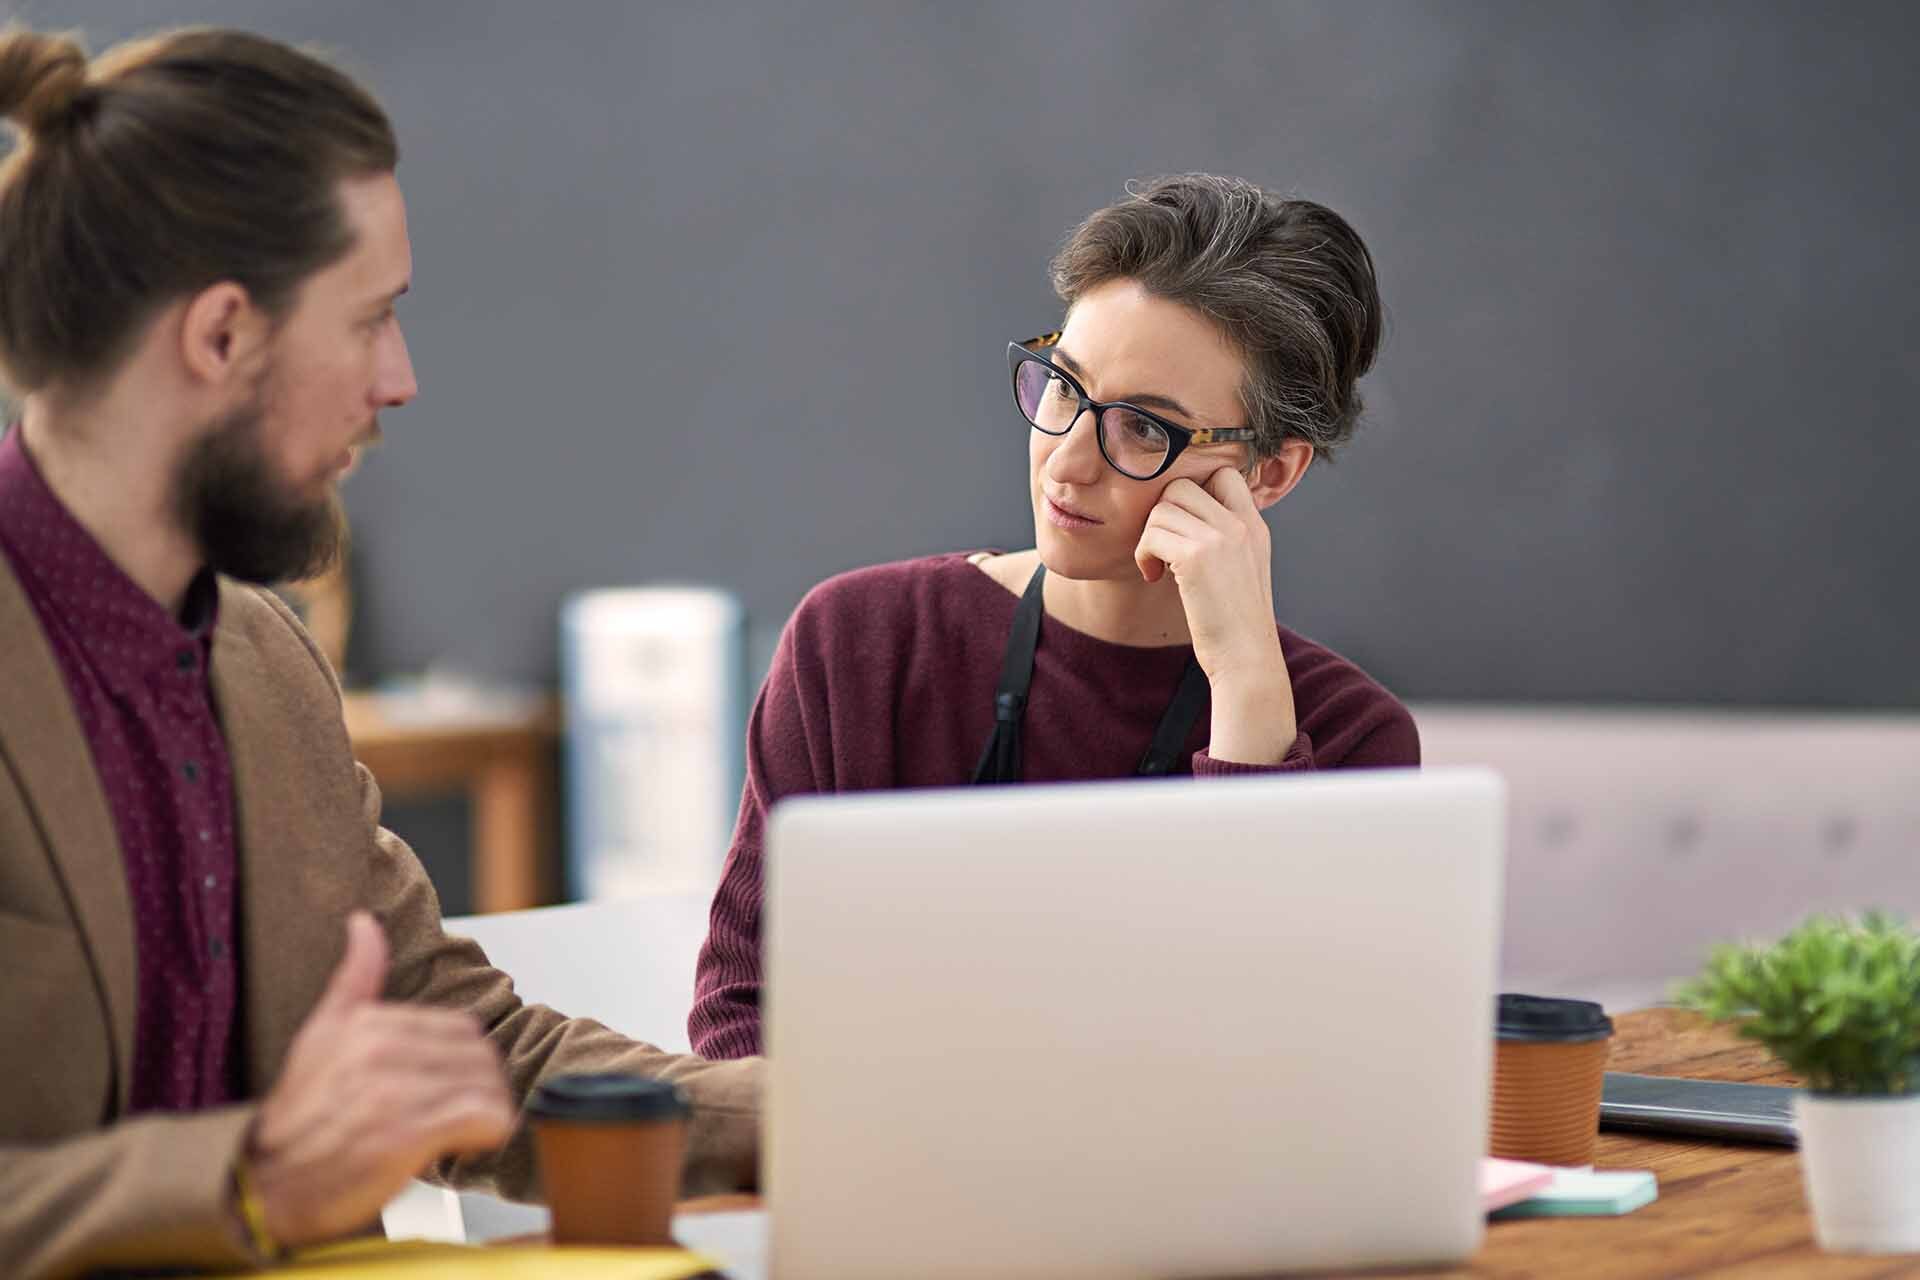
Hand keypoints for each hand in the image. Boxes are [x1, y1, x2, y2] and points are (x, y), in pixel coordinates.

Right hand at [245, 911, 513, 1247]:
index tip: (444, 1089)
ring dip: (487, 1112)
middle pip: (480, 1055)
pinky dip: (488, 1132)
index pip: (461, 1028)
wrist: (262, 1189)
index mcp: (367, 1023)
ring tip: (459, 1133)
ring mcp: (392, 1092)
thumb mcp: (319, 1036)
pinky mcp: (406, 1135)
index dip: (463, 1063)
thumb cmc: (298, 1120)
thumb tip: (364, 922)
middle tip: (459, 1115)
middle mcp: (379, 1051)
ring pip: (487, 1085)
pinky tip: (465, 1145)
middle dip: (480, 1086)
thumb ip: (355, 979)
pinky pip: (485, 1116)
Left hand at [1134, 466, 1297, 762]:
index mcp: (1254, 526)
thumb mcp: (1242, 571)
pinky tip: (1153, 577)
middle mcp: (1241, 524)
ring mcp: (1221, 537)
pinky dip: (1144, 554)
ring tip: (1156, 567)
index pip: (1223, 474)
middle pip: (1182, 486)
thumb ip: (1224, 541)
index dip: (1194, 492)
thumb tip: (1183, 522)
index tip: (1183, 527)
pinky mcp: (1196, 556)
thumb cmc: (1235, 624)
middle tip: (1162, 549)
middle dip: (1162, 515)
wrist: (1247, 659)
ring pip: (1162, 508)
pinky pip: (1152, 533)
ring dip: (1149, 537)